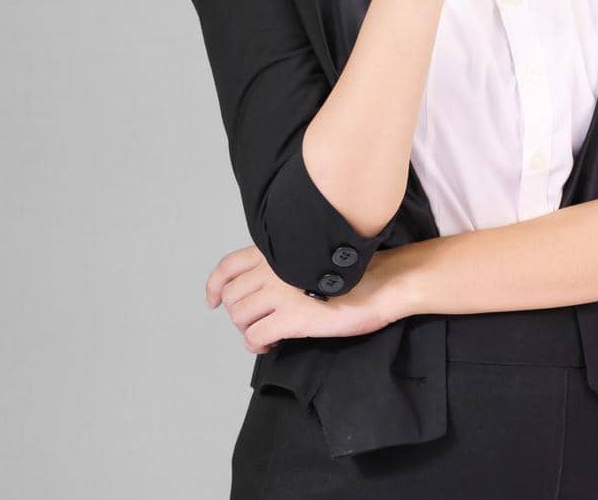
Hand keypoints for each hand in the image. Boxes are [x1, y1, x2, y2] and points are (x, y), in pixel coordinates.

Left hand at [203, 244, 396, 353]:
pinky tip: (274, 344)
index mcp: (277, 251)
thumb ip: (288, 263)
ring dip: (248, 330)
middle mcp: (272, 269)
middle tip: (260, 322)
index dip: (215, 286)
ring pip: (239, 317)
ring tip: (268, 334)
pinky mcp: (292, 318)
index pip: (228, 266)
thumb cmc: (358, 270)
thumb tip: (270, 284)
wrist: (384, 281)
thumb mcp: (314, 256)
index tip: (213, 300)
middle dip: (240, 314)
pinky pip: (255, 337)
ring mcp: (280, 293)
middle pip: (231, 297)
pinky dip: (258, 345)